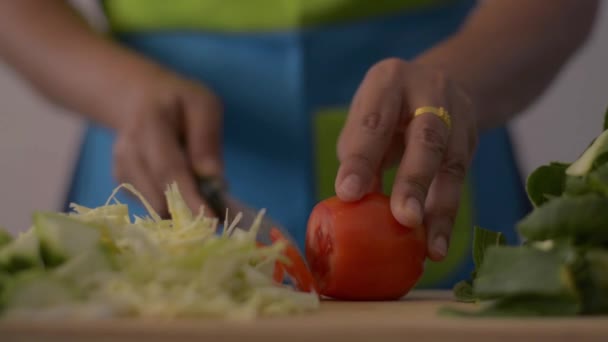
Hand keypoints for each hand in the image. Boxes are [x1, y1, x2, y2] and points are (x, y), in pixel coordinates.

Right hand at [112, 67, 222, 216]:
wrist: (139, 98)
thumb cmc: (179, 102)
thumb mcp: (203, 106)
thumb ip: (207, 140)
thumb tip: (214, 180)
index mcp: (150, 123)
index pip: (168, 169)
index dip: (190, 199)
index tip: (211, 221)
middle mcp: (128, 148)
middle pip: (157, 195)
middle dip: (189, 213)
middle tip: (217, 219)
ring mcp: (121, 167)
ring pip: (153, 206)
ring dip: (181, 211)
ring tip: (203, 199)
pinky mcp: (121, 181)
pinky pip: (150, 205)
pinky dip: (170, 206)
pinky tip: (181, 191)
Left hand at [335, 58, 477, 260]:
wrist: (436, 83)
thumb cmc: (386, 110)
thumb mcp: (366, 120)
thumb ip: (360, 158)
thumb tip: (352, 209)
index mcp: (388, 81)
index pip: (374, 122)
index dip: (362, 159)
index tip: (348, 195)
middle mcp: (429, 90)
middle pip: (426, 137)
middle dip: (415, 180)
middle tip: (405, 218)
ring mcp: (458, 112)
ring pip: (453, 163)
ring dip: (441, 209)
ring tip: (431, 248)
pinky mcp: (473, 137)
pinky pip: (462, 180)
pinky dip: (448, 214)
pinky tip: (438, 244)